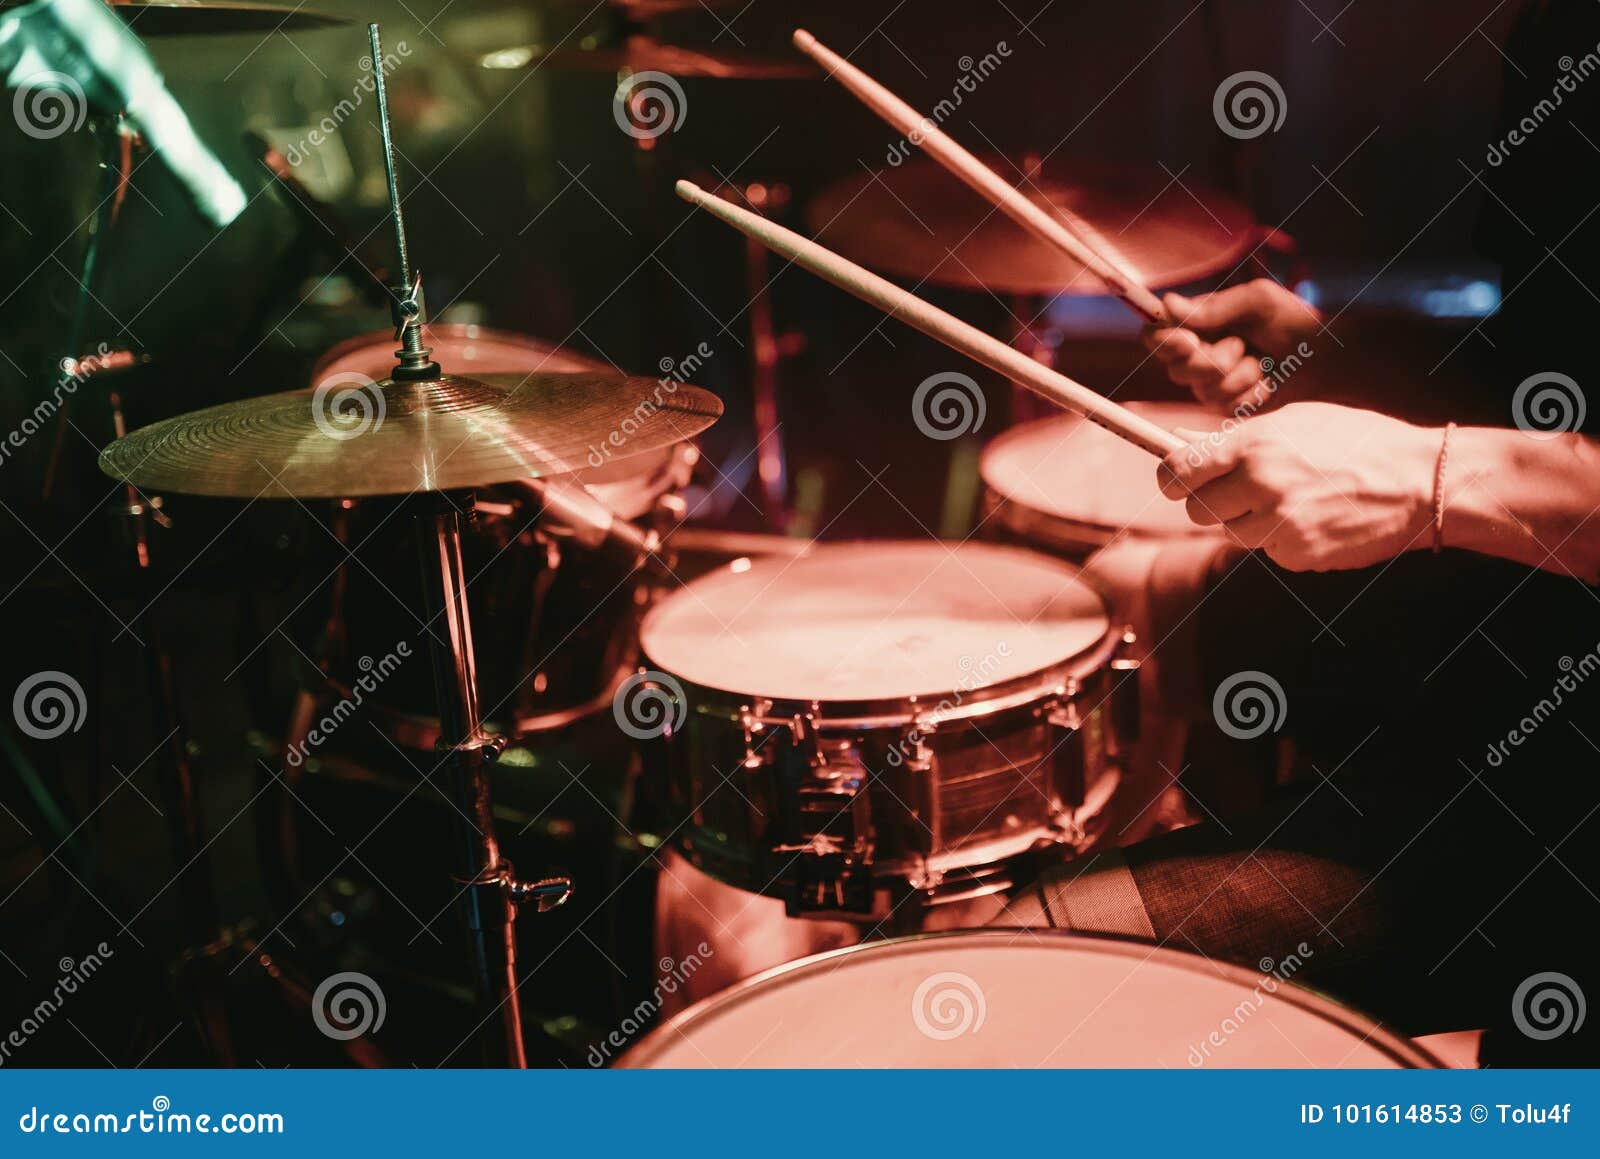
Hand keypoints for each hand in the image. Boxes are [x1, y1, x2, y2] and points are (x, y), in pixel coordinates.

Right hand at [1140, 279, 1321, 410]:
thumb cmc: (1290, 319)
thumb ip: (1213, 307)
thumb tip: (1168, 304)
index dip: (1163, 342)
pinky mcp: (1227, 405)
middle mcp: (1195, 356)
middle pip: (1174, 368)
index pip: (1154, 335)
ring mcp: (1209, 384)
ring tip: (1259, 361)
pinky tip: (1265, 381)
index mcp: (1195, 325)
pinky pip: (1225, 403)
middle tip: (1239, 346)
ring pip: (1202, 388)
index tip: (1189, 340)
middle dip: (1208, 361)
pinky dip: (1250, 390)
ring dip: (1238, 373)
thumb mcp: (1255, 300)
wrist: (1322, 355)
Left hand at [1157, 402, 1439, 571]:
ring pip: (1231, 532)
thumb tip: (1181, 443)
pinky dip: (1280, 538)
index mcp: (1253, 445)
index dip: (1170, 478)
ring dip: (1249, 520)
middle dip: (1211, 501)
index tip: (1174, 481)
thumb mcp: (1295, 421)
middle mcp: (1260, 484)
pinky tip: (1314, 517)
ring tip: (1292, 498)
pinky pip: (1266, 550)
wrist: (1417, 481)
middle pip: (1196, 509)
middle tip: (1242, 489)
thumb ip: (1234, 438)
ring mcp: (1278, 524)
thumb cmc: (1355, 441)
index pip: (1176, 471)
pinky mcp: (1296, 555)